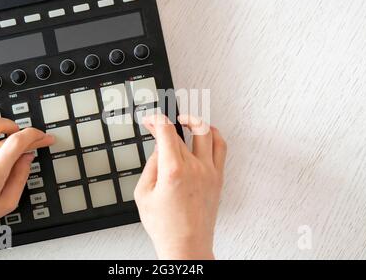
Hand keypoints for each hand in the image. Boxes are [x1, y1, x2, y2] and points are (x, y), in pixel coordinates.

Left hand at [0, 114, 53, 245]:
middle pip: (10, 133)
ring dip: (8, 124)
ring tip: (13, 134)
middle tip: (34, 141)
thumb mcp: (5, 204)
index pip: (18, 142)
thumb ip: (20, 178)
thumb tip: (28, 158)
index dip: (36, 136)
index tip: (44, 138)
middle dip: (28, 135)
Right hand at [135, 114, 226, 259]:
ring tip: (185, 121)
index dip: (156, 120)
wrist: (187, 245)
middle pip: (182, 132)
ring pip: (207, 132)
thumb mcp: (143, 194)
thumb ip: (150, 166)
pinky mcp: (218, 178)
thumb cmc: (166, 227)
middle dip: (167, 123)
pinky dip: (214, 134)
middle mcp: (194, 168)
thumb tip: (158, 149)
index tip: (150, 120)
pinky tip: (206, 133)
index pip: (166, 132)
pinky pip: (221, 147)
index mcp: (173, 171)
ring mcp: (209, 172)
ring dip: (194, 121)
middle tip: (160, 125)